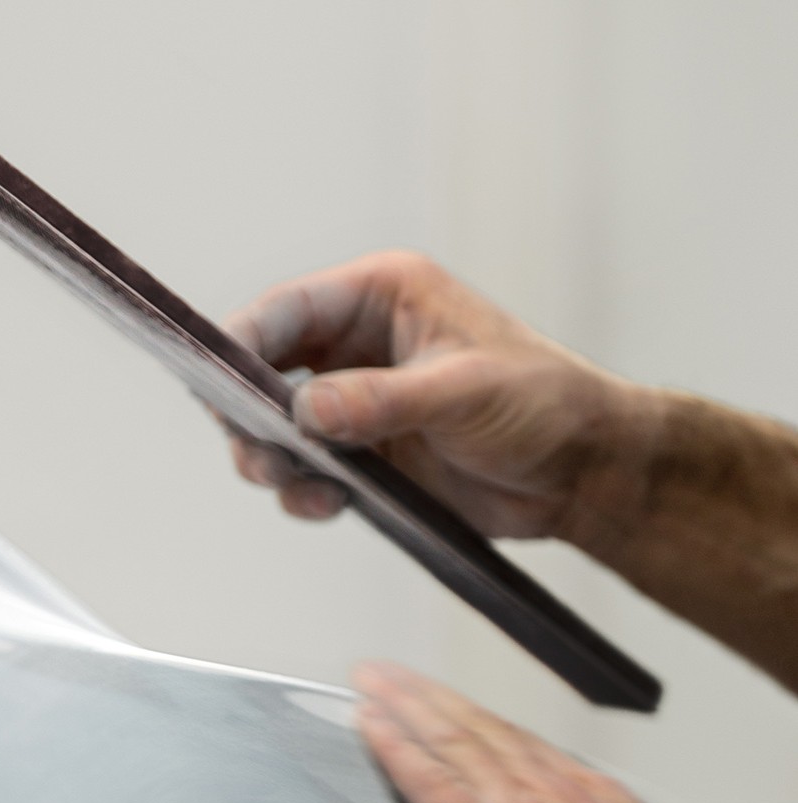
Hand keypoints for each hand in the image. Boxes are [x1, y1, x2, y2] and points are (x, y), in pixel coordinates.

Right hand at [223, 252, 644, 540]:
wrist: (584, 472)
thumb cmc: (545, 404)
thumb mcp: (462, 392)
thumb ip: (380, 400)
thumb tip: (306, 411)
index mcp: (380, 297)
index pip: (285, 310)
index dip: (240, 345)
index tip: (218, 389)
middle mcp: (357, 344)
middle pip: (263, 369)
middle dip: (248, 416)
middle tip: (259, 458)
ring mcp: (357, 400)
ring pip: (276, 426)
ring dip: (273, 461)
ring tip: (299, 488)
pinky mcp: (366, 452)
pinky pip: (307, 470)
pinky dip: (304, 492)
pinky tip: (330, 505)